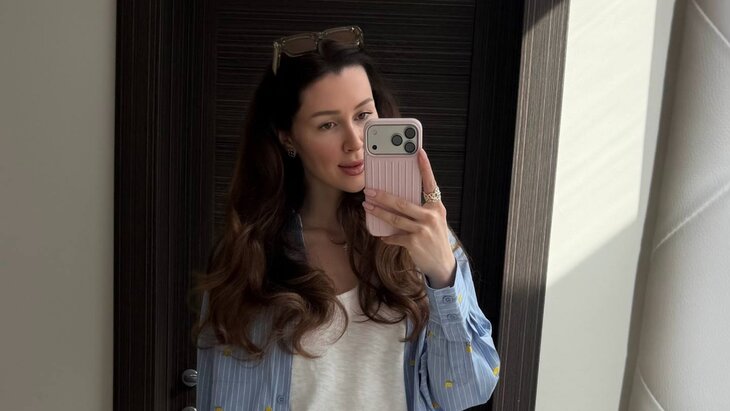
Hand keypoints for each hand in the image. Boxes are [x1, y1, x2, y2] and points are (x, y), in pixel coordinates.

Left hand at [362, 148, 455, 287]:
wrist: (442, 263)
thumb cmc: (434, 238)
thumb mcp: (434, 220)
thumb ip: (421, 209)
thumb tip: (396, 201)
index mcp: (436, 206)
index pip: (430, 183)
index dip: (425, 167)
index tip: (418, 151)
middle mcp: (431, 216)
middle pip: (402, 202)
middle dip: (382, 196)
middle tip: (369, 191)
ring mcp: (423, 229)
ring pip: (395, 218)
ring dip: (378, 212)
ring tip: (367, 206)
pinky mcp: (414, 242)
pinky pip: (394, 236)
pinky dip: (386, 236)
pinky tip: (381, 235)